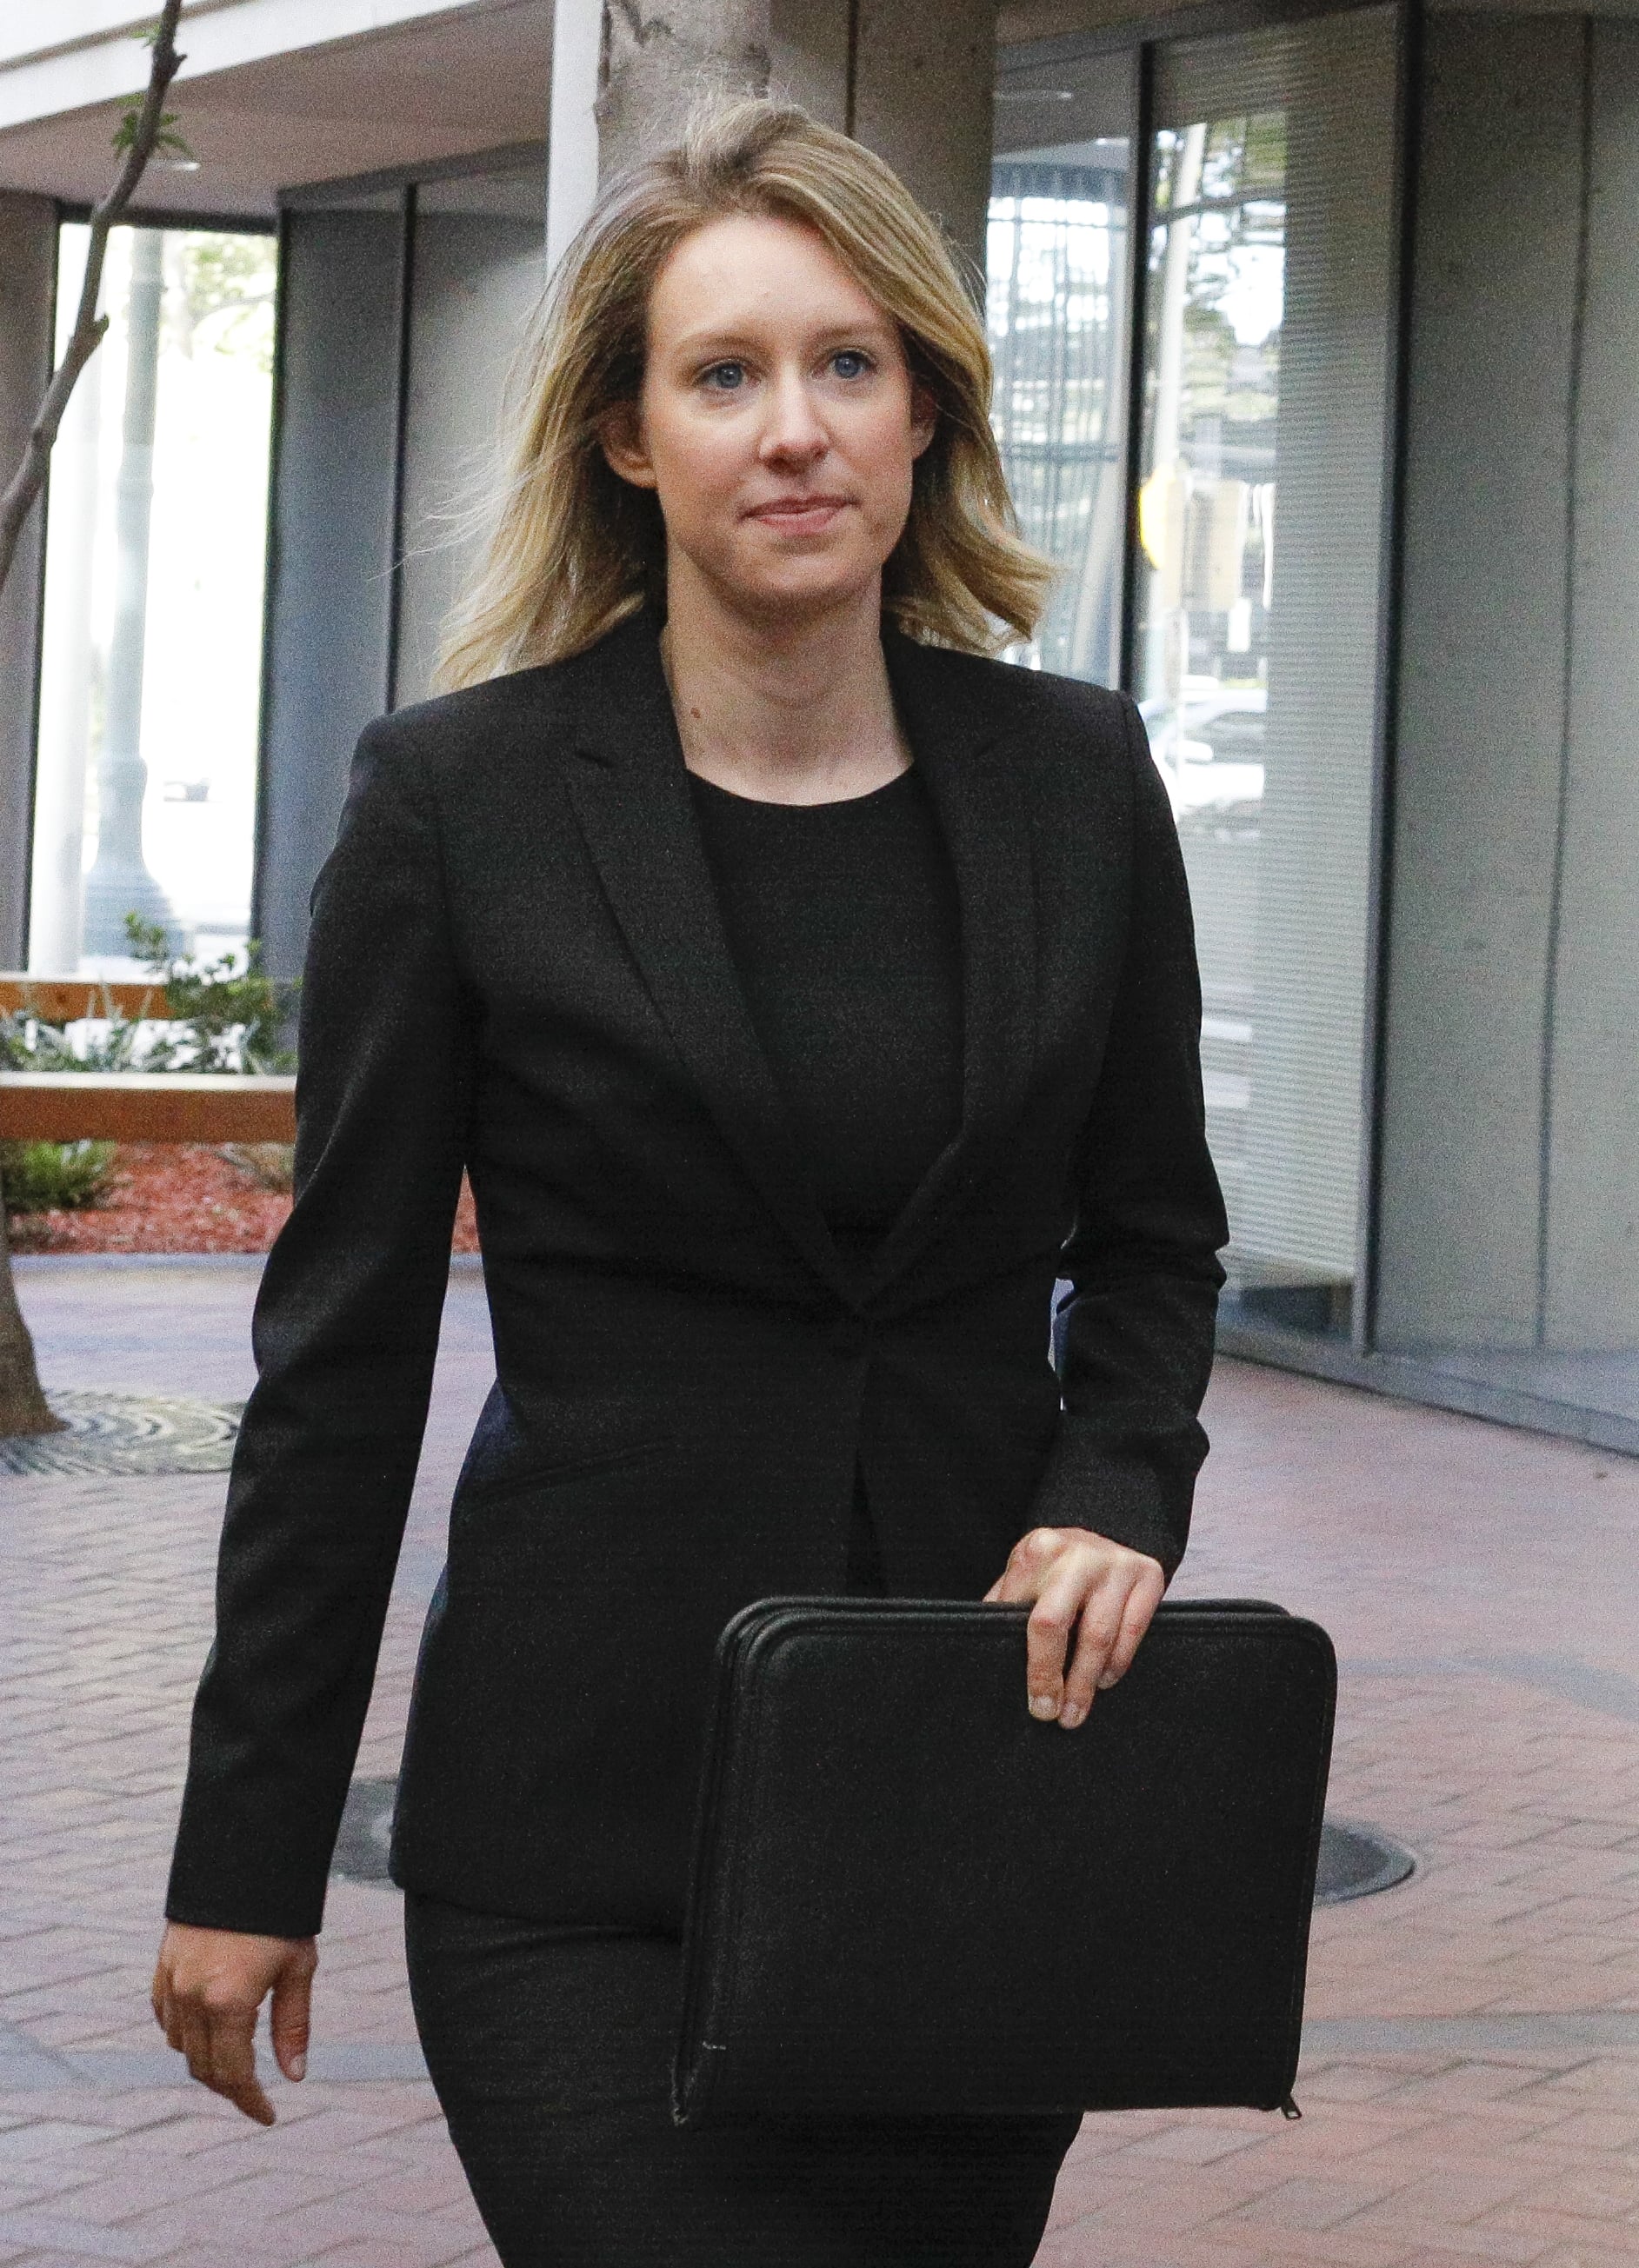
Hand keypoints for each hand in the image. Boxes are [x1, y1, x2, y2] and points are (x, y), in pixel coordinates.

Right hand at [151, 1921, 316, 2124]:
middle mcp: (193, 1998)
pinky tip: (205, 2036)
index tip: (268, 2116)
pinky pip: (166, 2019)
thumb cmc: (279, 1916)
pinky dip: (183, 2036)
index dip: (249, 2101)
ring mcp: (172, 1984)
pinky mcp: (162, 1969)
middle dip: (229, 2088)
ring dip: (205, 2064)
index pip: (234, 2073)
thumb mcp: (298, 1969)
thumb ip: (293, 2026)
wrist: (244, 1862)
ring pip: (181, 2047)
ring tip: (234, 2066)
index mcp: (229, 2002)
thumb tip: (294, 2076)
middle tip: (254, 2096)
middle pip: (204, 2068)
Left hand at [982, 1526, 1164, 1729]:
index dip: (1032, 1667)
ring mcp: (1115, 1563)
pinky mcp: (1148, 1574)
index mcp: (1038, 1551)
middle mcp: (1075, 1555)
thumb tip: (990, 1656)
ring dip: (1087, 1681)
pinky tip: (1105, 1679)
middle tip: (1055, 1714)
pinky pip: (1134, 1630)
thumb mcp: (1028, 1571)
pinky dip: (1118, 1662)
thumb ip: (1008, 1605)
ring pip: (1100, 1635)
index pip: (1028, 1619)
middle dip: (1054, 1677)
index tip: (1035, 1703)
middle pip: (1056, 1624)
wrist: (1110, 1527)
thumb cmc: (1058, 1564)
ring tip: (1077, 1708)